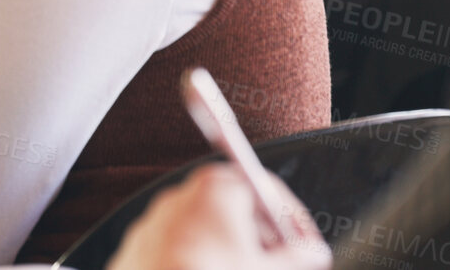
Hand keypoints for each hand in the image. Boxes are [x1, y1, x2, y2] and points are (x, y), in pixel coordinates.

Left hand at [109, 164, 330, 269]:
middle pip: (235, 208)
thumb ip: (297, 258)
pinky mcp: (137, 250)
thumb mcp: (267, 269)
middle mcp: (181, 196)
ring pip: (203, 230)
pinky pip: (176, 249)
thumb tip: (313, 255)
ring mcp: (154, 223)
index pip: (266, 191)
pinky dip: (196, 260)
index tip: (304, 244)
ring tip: (241, 269)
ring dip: (228, 249)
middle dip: (260, 237)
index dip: (291, 220)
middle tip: (278, 261)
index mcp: (215, 188)